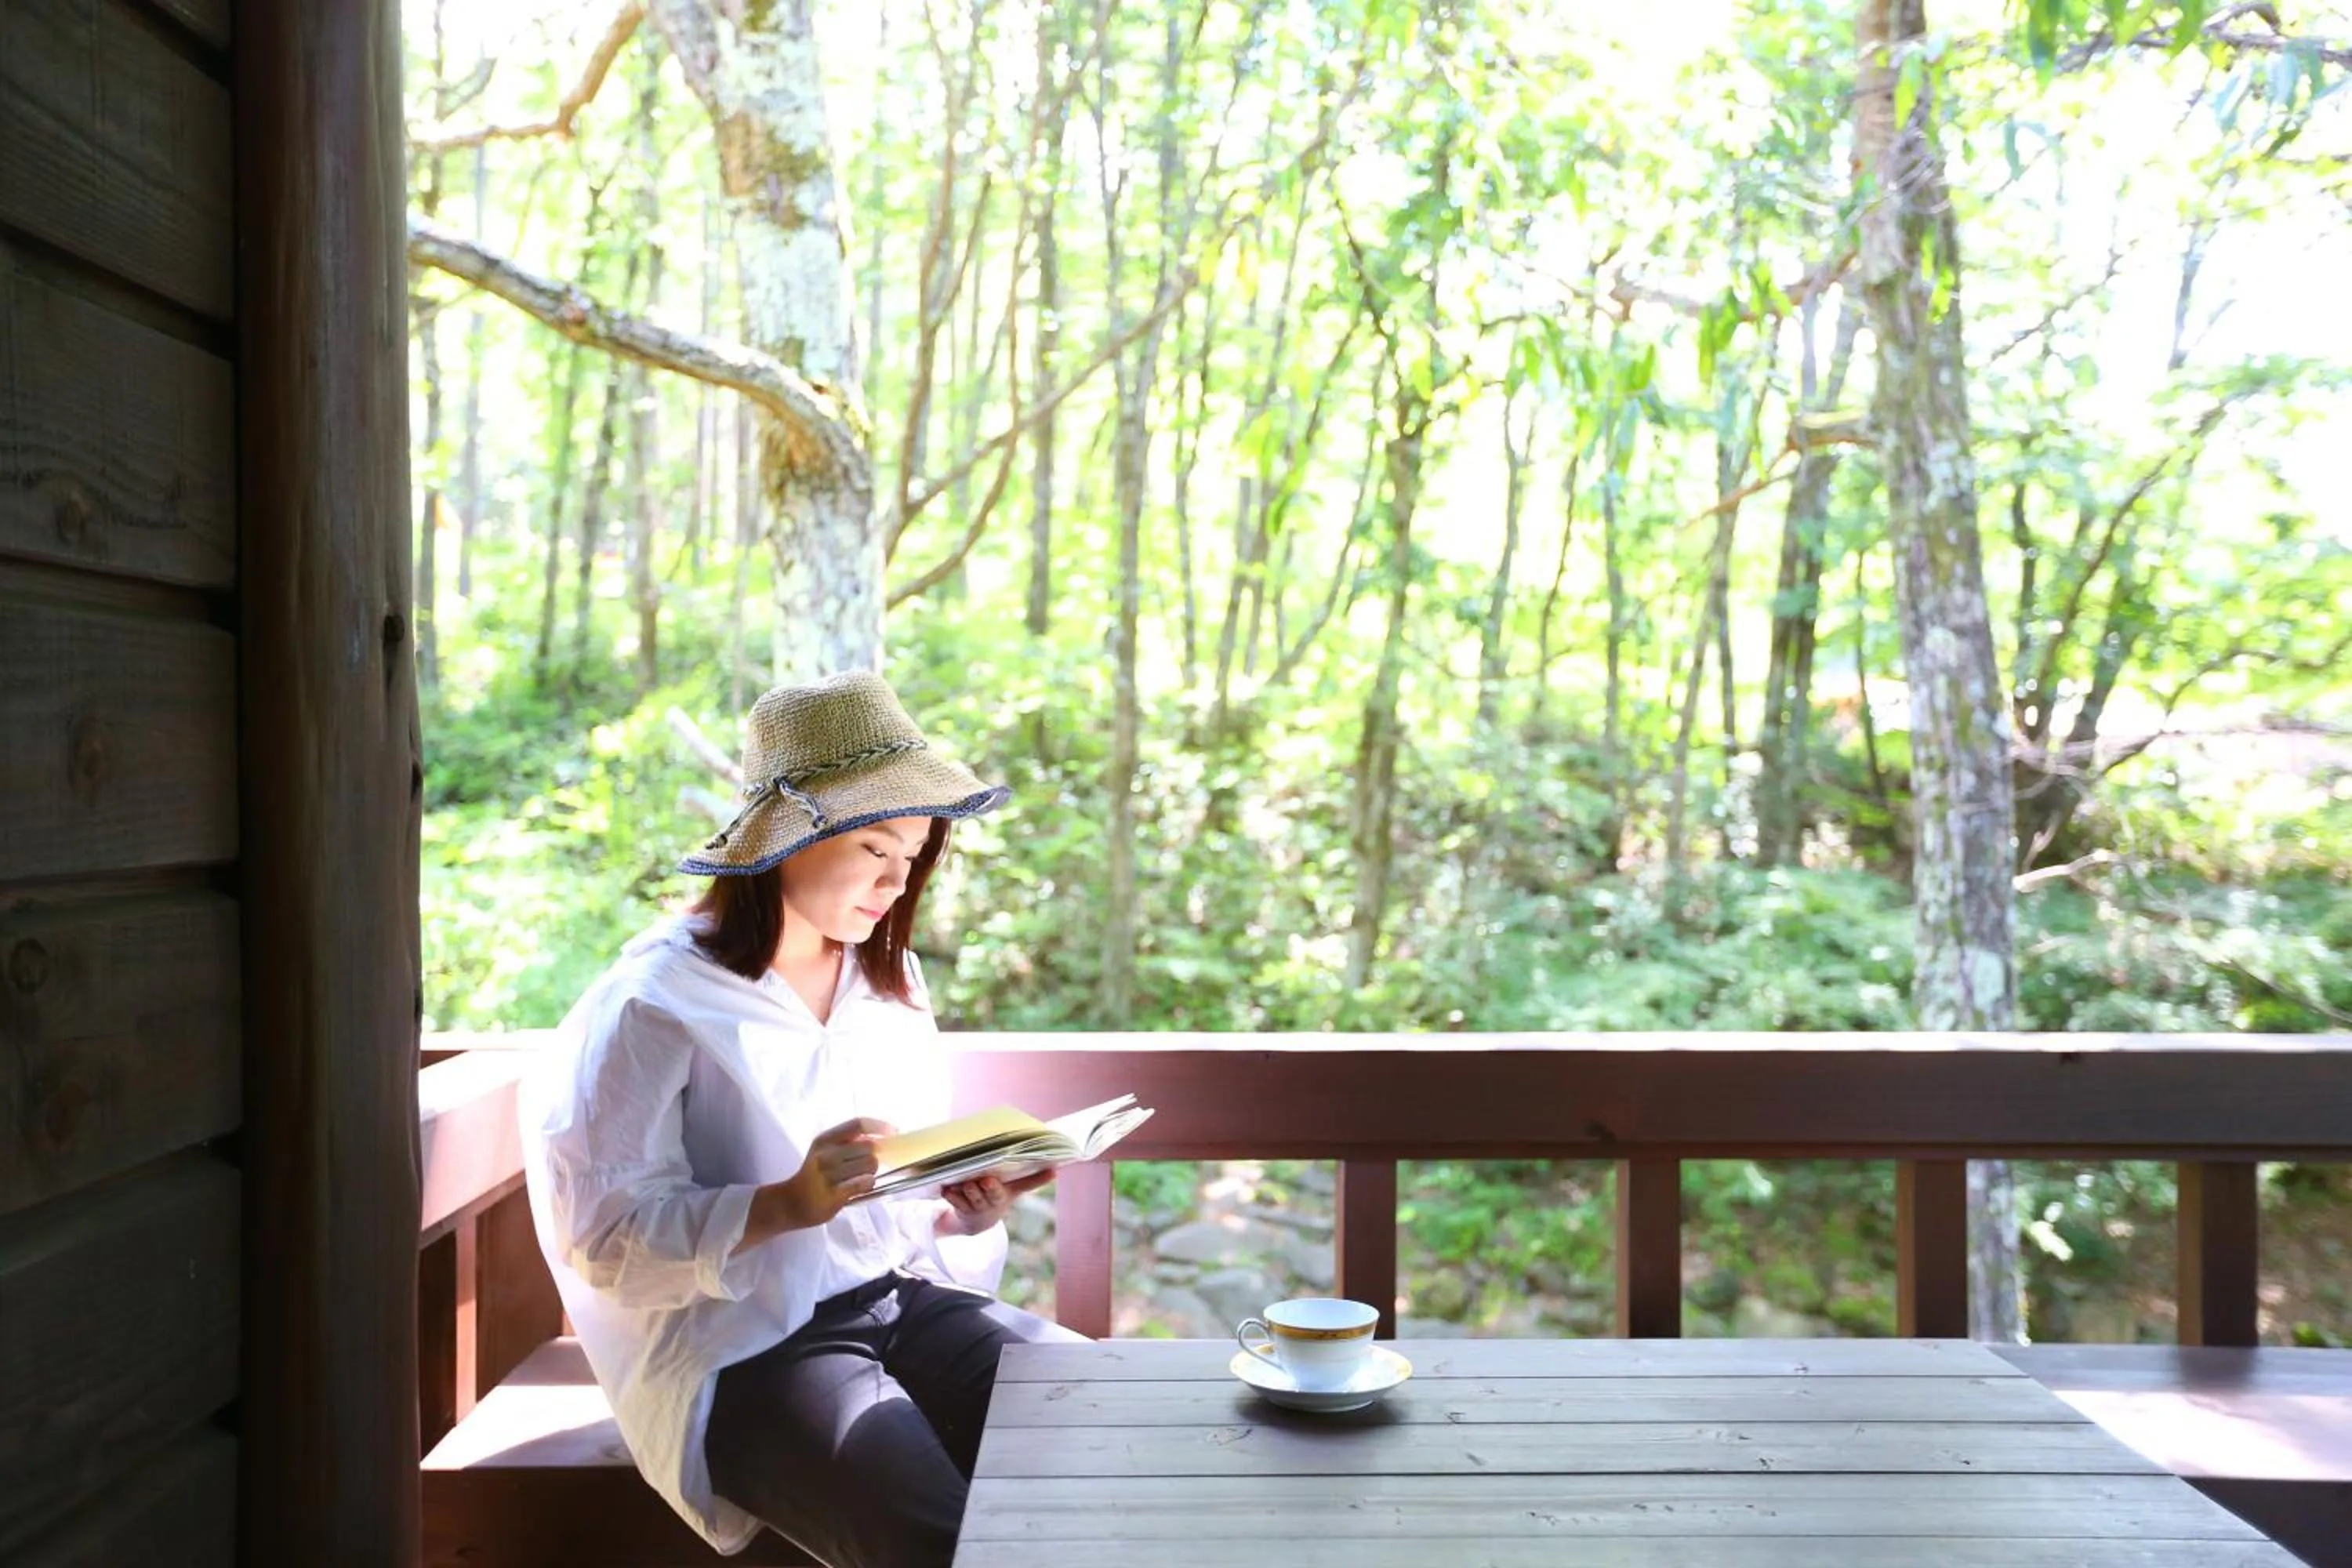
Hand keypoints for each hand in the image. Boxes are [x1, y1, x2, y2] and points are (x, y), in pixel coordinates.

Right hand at [748, 1117, 894, 1243]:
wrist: (791, 1203)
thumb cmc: (814, 1174)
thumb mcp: (824, 1151)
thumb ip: (848, 1142)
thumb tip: (883, 1136)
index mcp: (824, 1139)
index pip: (858, 1124)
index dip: (880, 1126)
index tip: (894, 1131)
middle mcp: (825, 1154)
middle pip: (868, 1146)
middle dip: (877, 1155)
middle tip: (870, 1164)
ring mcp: (828, 1175)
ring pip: (870, 1165)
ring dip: (872, 1171)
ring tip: (861, 1177)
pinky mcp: (833, 1195)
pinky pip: (864, 1184)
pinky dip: (868, 1184)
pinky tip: (860, 1186)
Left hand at [938, 1167, 1055, 1236]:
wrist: (976, 1222)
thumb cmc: (995, 1196)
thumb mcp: (1011, 1189)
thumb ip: (1028, 1178)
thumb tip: (1055, 1166)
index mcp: (1008, 1192)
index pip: (1028, 1184)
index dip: (1041, 1178)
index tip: (1054, 1170)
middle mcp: (994, 1200)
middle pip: (994, 1193)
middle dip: (991, 1187)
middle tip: (986, 1180)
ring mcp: (977, 1206)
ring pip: (972, 1198)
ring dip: (968, 1191)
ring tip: (965, 1184)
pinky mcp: (961, 1209)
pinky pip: (955, 1201)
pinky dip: (951, 1195)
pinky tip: (947, 1188)